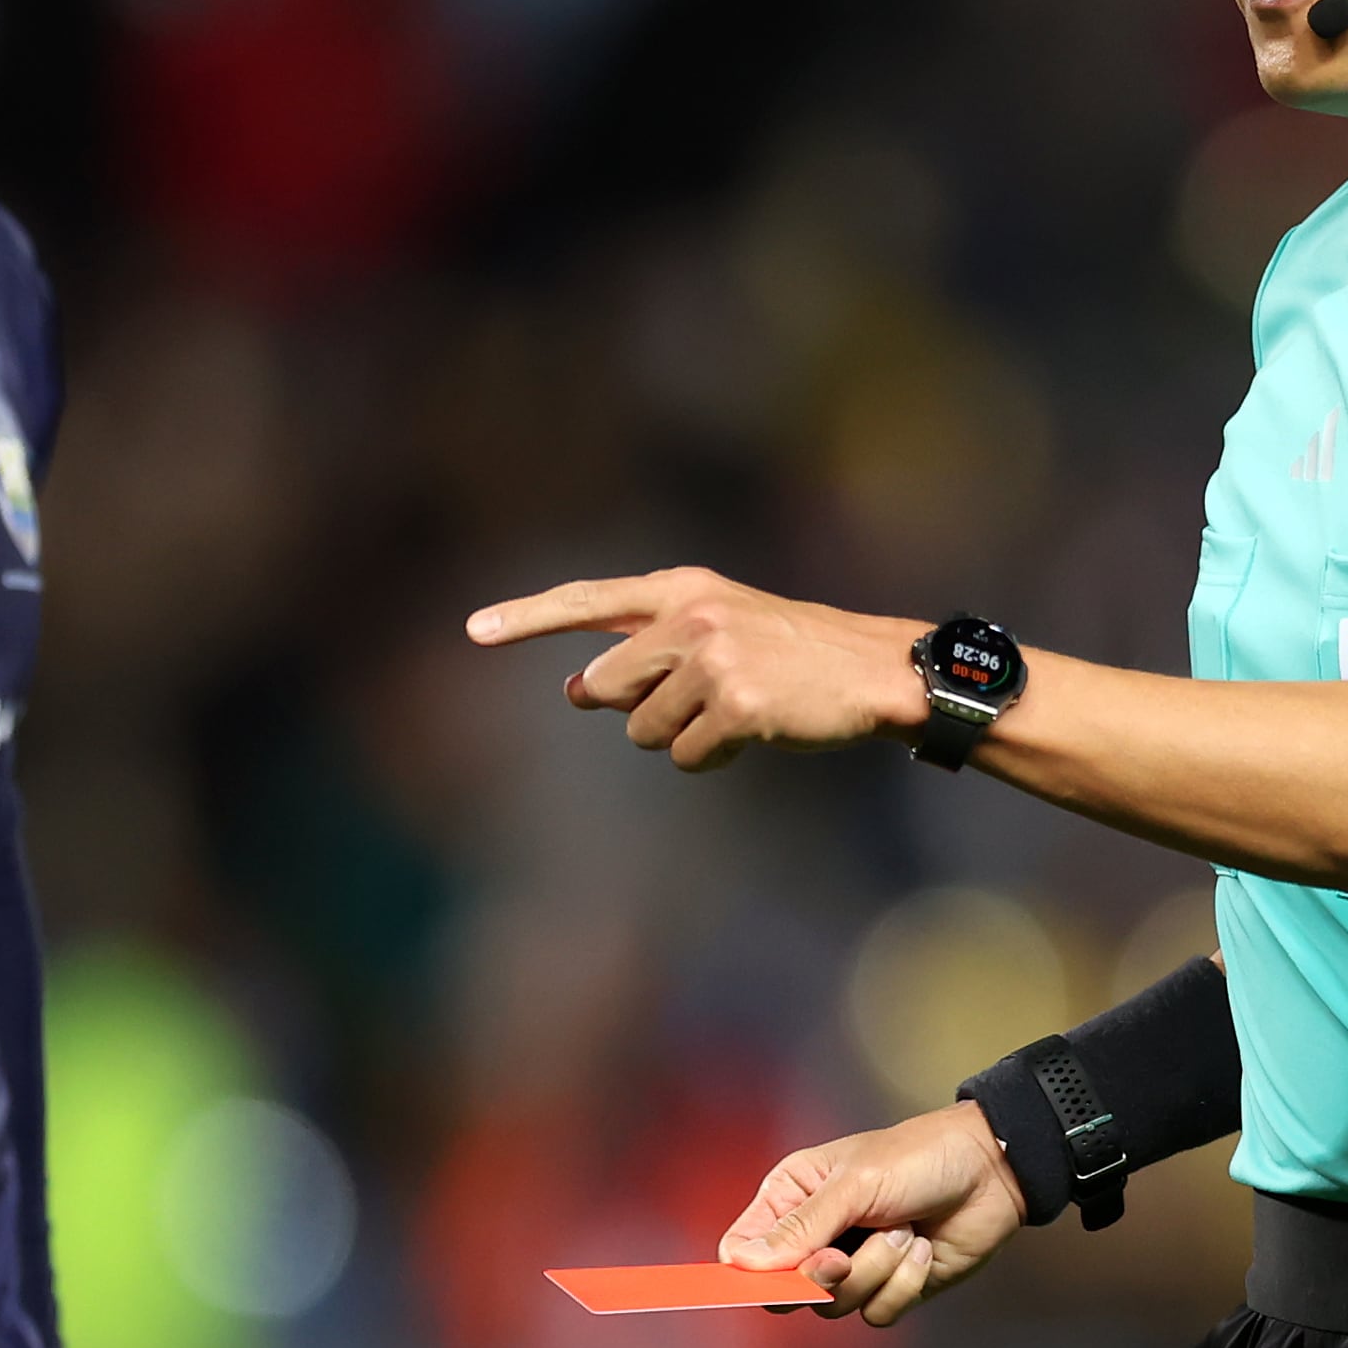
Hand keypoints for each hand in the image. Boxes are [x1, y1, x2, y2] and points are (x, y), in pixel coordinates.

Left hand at [466, 567, 928, 770]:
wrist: (873, 670)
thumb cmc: (789, 655)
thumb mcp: (716, 629)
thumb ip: (645, 651)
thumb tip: (576, 689)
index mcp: (681, 590)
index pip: (588, 600)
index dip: (527, 618)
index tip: (474, 630)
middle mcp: (689, 616)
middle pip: (607, 687)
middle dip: (640, 709)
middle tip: (701, 698)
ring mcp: (713, 659)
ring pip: (644, 732)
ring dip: (682, 737)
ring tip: (736, 711)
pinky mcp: (736, 705)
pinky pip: (688, 756)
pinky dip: (714, 757)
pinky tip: (754, 734)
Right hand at [719, 1100, 1029, 1326]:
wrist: (990, 1172)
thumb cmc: (918, 1158)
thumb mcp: (854, 1184)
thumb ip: (801, 1227)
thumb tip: (744, 1265)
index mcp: (791, 1198)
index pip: (743, 1252)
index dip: (752, 1274)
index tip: (779, 1276)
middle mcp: (815, 1236)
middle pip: (784, 1292)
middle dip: (821, 1278)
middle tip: (843, 1256)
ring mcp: (852, 1265)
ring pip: (834, 1306)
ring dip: (876, 1271)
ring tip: (903, 1231)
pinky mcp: (888, 1288)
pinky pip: (876, 1314)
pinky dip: (902, 1285)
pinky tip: (921, 1248)